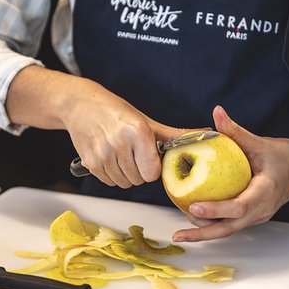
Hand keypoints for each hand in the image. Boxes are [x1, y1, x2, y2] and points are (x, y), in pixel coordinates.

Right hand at [6, 66, 188, 187]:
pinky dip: (112, 174)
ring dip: (126, 174)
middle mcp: (119, 143)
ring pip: (124, 183)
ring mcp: (102, 154)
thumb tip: (207, 135)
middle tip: (134, 154)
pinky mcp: (90, 162)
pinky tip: (110, 157)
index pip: (153, 173)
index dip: (153, 167)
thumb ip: (176, 135)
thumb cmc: (117, 112)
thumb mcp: (148, 122)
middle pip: (139, 180)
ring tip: (121, 154)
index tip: (148, 156)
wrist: (81, 105)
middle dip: (140, 170)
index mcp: (137, 132)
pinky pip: (110, 182)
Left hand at [171, 105, 288, 241]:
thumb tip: (217, 111)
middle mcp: (262, 210)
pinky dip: (212, 225)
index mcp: (265, 191)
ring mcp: (257, 217)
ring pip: (229, 230)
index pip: (240, 206)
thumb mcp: (259, 142)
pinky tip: (193, 220)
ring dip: (204, 232)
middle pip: (230, 228)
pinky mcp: (251, 218)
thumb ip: (235, 131)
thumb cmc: (281, 156)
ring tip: (180, 231)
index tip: (194, 207)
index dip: (217, 209)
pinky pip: (231, 225)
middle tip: (179, 234)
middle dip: (203, 234)